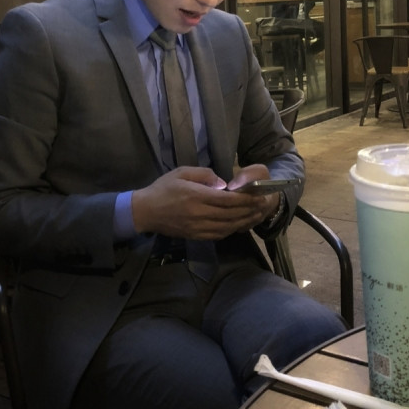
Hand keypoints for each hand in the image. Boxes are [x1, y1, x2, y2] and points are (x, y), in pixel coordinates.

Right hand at [132, 166, 276, 238]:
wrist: (145, 211)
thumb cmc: (163, 188)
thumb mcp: (182, 172)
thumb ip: (205, 175)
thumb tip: (224, 184)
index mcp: (197, 196)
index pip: (228, 200)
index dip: (246, 199)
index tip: (258, 195)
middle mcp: (200, 213)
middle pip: (231, 214)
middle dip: (249, 210)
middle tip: (263, 205)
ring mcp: (198, 227)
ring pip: (228, 226)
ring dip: (244, 222)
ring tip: (256, 215)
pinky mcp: (196, 236)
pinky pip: (219, 235)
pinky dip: (232, 230)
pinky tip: (239, 224)